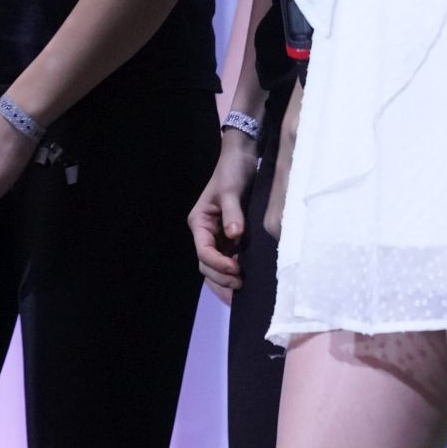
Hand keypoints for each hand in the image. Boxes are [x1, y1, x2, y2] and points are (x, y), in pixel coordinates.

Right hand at [190, 126, 258, 298]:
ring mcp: (217, 237)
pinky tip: (246, 279)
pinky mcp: (230, 237)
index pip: (204, 252)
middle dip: (221, 278)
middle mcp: (205, 233)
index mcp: (199, 223)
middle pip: (207, 265)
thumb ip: (233, 213)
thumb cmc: (232, 171)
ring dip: (226, 280)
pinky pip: (228, 260)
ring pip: (215, 267)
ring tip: (243, 289)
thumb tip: (234, 236)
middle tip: (241, 285)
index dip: (218, 264)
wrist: (242, 158)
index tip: (237, 269)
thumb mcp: (231, 190)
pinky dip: (233, 272)